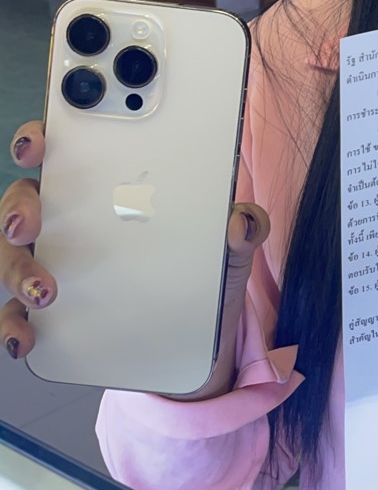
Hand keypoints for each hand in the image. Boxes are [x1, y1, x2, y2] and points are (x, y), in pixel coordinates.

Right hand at [0, 121, 269, 376]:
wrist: (196, 352)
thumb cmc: (201, 281)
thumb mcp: (227, 253)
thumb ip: (240, 232)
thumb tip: (243, 220)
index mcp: (108, 189)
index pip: (65, 151)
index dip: (43, 137)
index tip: (40, 141)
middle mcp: (70, 224)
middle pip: (25, 199)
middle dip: (20, 205)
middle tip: (28, 222)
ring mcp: (55, 268)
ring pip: (13, 256)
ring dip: (18, 269)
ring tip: (45, 289)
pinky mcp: (50, 316)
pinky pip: (18, 315)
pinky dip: (15, 324)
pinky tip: (27, 334)